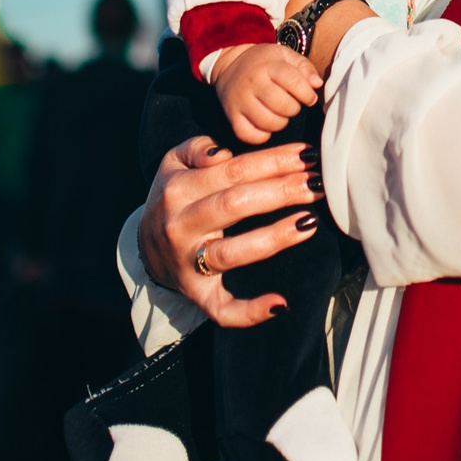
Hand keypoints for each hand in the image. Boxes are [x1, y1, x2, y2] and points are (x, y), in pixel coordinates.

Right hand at [136, 135, 323, 326]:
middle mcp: (181, 225)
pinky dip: (249, 311)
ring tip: (309, 222)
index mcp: (179, 189)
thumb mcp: (172, 164)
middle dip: (281, 191)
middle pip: (235, 205)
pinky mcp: (196, 293)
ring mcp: (187, 262)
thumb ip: (196, 148)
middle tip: (317, 184)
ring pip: (232, 252)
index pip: (233, 171)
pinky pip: (221, 308)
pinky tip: (280, 303)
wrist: (142, 248)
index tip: (307, 156)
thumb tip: (221, 153)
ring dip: (273, 237)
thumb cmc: (172, 198)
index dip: (272, 162)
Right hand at [207, 43, 323, 142]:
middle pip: (282, 105)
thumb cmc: (265, 63)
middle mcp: (252, 82)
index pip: (294, 82)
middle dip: (294, 109)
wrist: (231, 65)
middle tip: (292, 105)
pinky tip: (266, 125)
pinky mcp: (232, 115)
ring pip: (267, 122)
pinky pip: (249, 135)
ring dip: (280, 123)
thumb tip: (317, 84)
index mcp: (268, 65)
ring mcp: (240, 100)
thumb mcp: (286, 56)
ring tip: (280, 114)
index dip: (307, 94)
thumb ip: (305, 67)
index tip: (309, 98)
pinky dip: (262, 136)